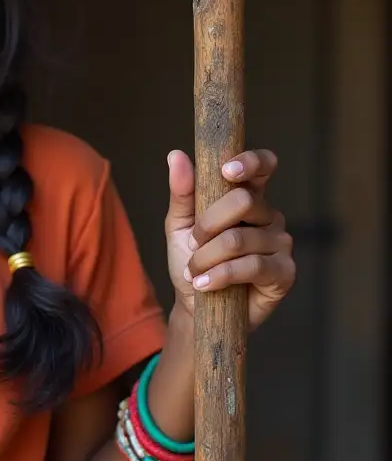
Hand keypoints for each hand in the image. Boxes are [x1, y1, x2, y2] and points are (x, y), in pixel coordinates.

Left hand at [164, 149, 294, 330]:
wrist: (195, 306)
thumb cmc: (191, 261)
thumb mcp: (179, 225)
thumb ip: (182, 192)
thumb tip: (176, 154)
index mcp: (248, 197)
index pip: (263, 166)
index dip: (250, 162)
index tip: (226, 171)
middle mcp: (269, 216)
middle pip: (243, 201)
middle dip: (207, 224)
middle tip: (193, 242)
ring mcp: (281, 243)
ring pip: (239, 239)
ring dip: (206, 257)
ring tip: (195, 271)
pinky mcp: (285, 272)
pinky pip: (252, 266)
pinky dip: (220, 275)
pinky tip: (204, 284)